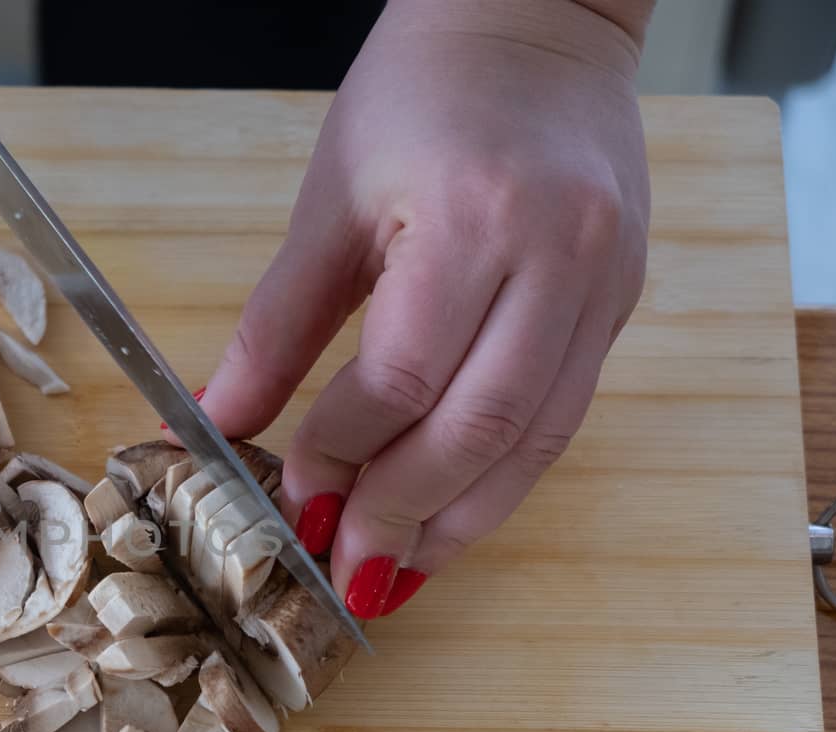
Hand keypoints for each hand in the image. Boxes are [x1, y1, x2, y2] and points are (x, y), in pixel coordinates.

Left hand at [196, 0, 650, 618]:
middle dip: (402, 515)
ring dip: (463, 524)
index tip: (295, 500)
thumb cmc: (421, 92)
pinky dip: (504, 481)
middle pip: (479, 429)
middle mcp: (558, 256)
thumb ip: (274, 325)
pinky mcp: (622, 301)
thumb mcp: (328, 201)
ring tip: (398, 572)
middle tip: (345, 570)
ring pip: (537, 442)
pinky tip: (453, 519)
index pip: (401, 378)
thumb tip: (213, 424)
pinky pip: (564, 417)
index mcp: (475, 217)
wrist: (536, 19)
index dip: (341, 454)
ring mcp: (605, 283)